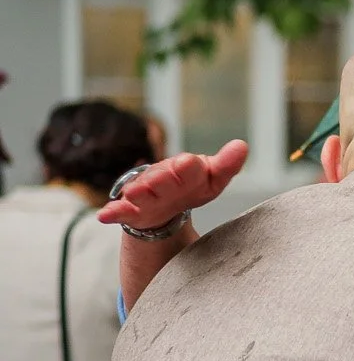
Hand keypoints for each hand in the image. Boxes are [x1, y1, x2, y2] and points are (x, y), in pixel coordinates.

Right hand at [98, 140, 247, 231]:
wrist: (167, 203)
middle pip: (162, 178)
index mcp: (186, 170)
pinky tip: (106, 215)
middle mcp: (163, 179)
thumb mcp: (212, 178)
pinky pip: (119, 211)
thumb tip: (242, 145)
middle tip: (165, 179)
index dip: (189, 166)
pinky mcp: (131, 211)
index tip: (188, 163)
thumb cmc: (192, 186)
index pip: (190, 166)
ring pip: (140, 192)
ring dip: (139, 192)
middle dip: (163, 178)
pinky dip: (113, 212)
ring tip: (137, 193)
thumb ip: (227, 164)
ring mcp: (146, 194)